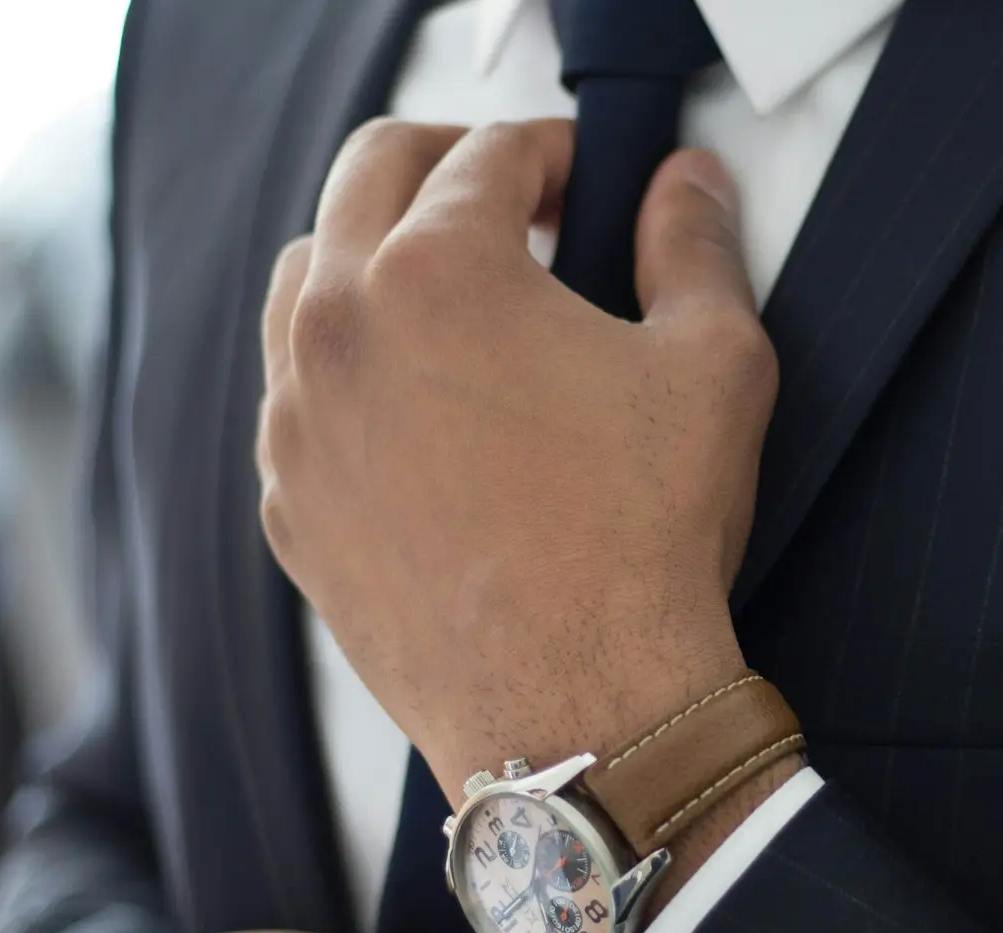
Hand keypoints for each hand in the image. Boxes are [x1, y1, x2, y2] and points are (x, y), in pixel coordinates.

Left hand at [256, 118, 778, 801]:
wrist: (579, 711)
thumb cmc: (645, 544)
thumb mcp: (713, 367)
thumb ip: (695, 247)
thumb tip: (687, 187)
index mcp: (437, 270)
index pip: (487, 152)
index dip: (552, 151)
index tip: (583, 180)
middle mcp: (339, 330)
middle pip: (370, 176)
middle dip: (447, 166)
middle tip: (514, 203)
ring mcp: (297, 423)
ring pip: (306, 279)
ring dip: (377, 256)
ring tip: (453, 297)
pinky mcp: (289, 505)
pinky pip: (295, 397)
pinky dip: (346, 369)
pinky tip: (417, 406)